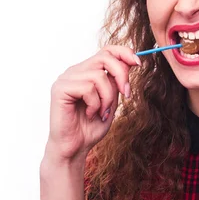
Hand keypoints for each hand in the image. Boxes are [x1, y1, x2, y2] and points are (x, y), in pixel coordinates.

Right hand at [46, 45, 140, 161]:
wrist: (75, 148)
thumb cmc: (91, 127)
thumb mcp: (111, 101)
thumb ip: (116, 83)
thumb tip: (130, 63)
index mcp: (87, 72)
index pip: (106, 50)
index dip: (124, 53)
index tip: (138, 64)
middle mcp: (75, 71)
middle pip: (105, 57)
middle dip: (121, 75)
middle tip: (127, 94)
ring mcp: (66, 79)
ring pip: (98, 75)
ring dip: (107, 97)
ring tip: (102, 112)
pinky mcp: (60, 89)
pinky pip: (87, 87)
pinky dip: (95, 104)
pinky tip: (89, 114)